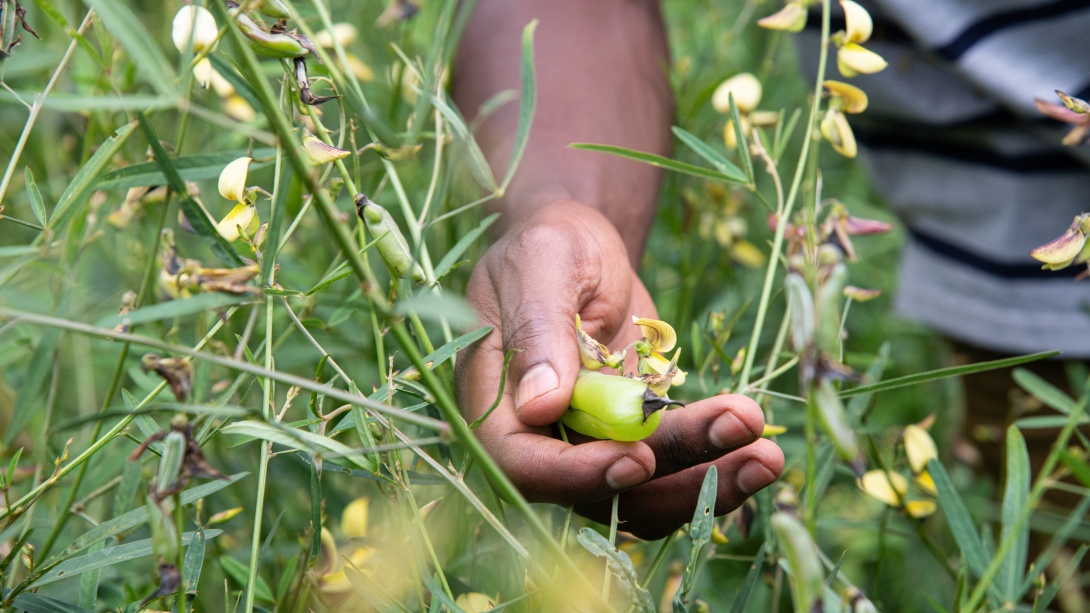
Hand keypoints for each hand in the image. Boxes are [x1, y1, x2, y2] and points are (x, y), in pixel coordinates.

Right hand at [455, 200, 783, 538]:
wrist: (583, 250)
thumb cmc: (550, 243)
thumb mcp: (543, 263)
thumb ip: (538, 328)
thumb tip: (540, 406)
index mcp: (493, 400)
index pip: (522, 463)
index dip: (575, 474)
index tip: (637, 457)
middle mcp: (536, 438)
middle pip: (595, 490)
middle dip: (671, 479)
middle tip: (743, 444)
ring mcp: (585, 445)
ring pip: (640, 494)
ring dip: (705, 484)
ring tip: (766, 456)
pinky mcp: (630, 440)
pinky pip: (668, 471)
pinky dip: (713, 467)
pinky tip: (758, 450)